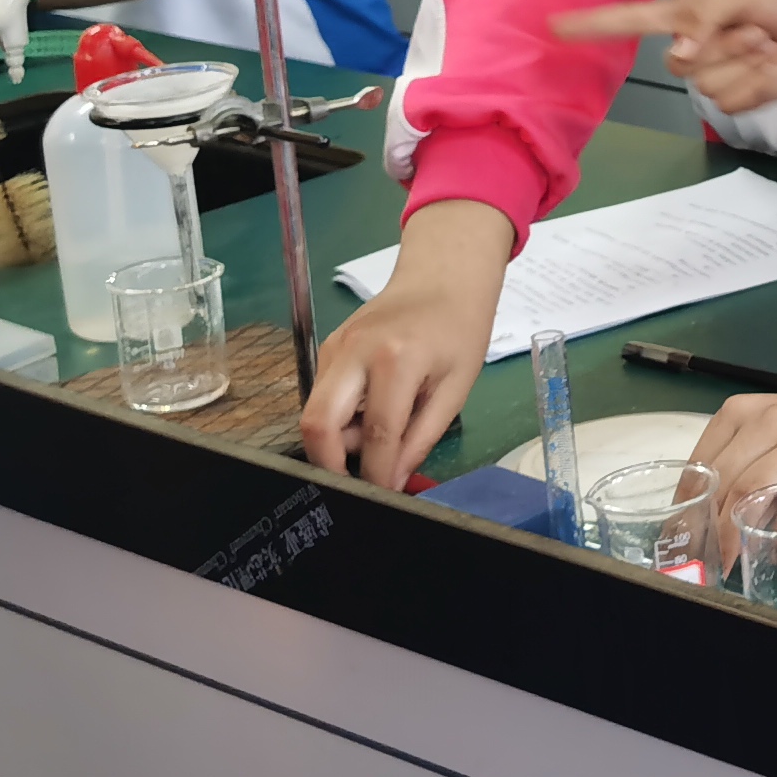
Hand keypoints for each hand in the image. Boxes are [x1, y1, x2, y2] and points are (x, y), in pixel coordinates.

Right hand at [302, 200, 512, 487]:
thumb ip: (421, 436)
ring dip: (338, 439)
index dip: (375, 475)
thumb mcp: (456, 387)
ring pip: (316, 412)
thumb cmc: (460, 329)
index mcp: (396, 360)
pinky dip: (340, 417)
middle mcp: (354, 352)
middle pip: (318, 424)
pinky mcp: (327, 348)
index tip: (382, 499)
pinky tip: (371, 413)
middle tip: (358, 483)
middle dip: (330, 464)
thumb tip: (393, 480)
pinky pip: (322, 396)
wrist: (442, 277)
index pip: (376, 434)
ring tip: (379, 437)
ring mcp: (334, 348)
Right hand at [554, 0, 776, 113]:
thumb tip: (680, 54)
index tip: (554, 27)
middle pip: (678, 62)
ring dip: (742, 59)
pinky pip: (729, 99)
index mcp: (684, 17)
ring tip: (765, 45)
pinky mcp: (736, 100)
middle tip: (754, 27)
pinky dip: (754, 81)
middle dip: (721, 42)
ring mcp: (712, 76)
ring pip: (705, 82)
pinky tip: (770, 65)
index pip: (628, 22)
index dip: (593, 26)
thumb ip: (703, 18)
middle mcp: (691, 49)